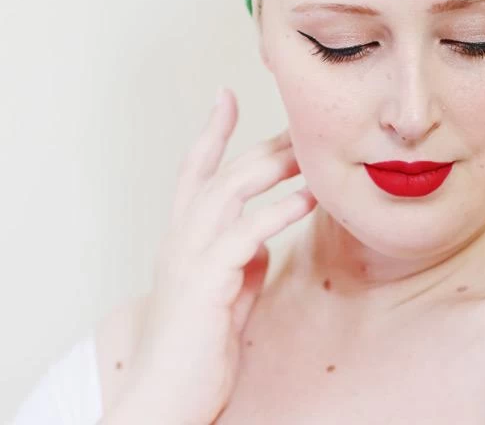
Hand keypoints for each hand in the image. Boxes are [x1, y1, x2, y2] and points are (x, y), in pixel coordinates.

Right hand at [107, 87, 316, 424]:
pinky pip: (244, 234)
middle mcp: (180, 236)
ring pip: (229, 190)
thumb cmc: (199, 344)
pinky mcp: (204, 281)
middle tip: (305, 128)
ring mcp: (189, 256)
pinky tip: (307, 199)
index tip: (225, 94)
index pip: (194, 169)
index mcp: (184, 235)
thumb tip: (269, 231)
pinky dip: (277, 212)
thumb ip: (245, 255)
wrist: (167, 396)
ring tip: (312, 156)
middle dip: (266, 146)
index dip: (212, 130)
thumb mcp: (228, 288)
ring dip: (274, 168)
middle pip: (224, 172)